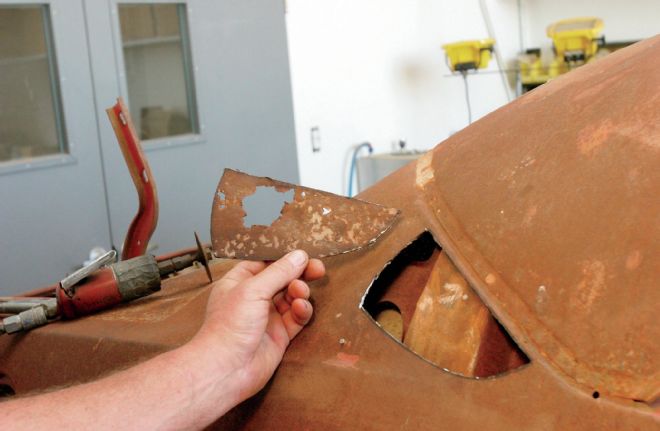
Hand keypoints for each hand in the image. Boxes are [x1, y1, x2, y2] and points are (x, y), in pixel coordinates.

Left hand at [189, 250, 324, 401]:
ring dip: (299, 292)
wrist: (227, 369)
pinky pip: (296, 318)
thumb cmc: (229, 326)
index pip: (264, 263)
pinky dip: (301, 311)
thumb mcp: (253, 289)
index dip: (283, 258)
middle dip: (299, 273)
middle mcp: (252, 298)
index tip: (302, 254)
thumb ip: (279, 272)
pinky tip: (300, 308)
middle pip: (282, 279)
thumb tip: (300, 255)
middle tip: (318, 269)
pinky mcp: (279, 335)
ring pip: (291, 298)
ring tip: (299, 291)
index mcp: (238, 283)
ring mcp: (267, 317)